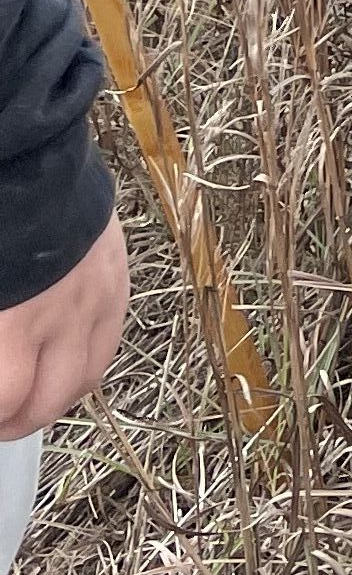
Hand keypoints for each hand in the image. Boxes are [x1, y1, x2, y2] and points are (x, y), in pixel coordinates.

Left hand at [0, 212, 126, 437]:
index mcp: (15, 321)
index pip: (7, 397)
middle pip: (48, 401)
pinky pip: (109, 341)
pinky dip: (85, 365)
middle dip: (17, 420)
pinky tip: (62, 364)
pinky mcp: (117, 278)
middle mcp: (61, 317)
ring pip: (86, 378)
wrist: (29, 153)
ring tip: (29, 401)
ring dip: (55, 400)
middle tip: (0, 418)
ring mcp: (96, 298)